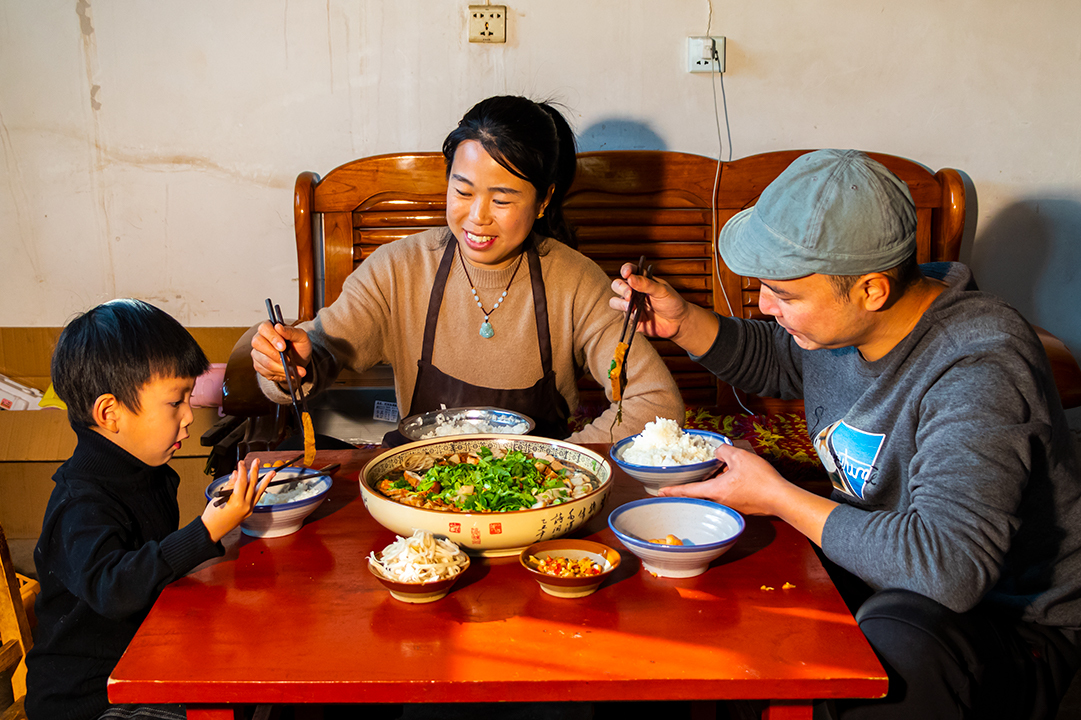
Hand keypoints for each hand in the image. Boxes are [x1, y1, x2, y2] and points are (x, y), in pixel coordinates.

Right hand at [201, 460, 272, 541]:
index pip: (242, 481)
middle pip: (252, 485)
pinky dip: (259, 490)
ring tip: (272, 472)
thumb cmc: (212, 516)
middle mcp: (245, 506)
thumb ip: (230, 486)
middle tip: (257, 462)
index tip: (241, 463)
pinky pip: (256, 498)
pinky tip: (262, 484)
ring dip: (265, 481)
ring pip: (259, 492)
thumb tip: (235, 475)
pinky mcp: (248, 512)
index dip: (242, 470)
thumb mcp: (219, 498)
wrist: (212, 530)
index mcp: (237, 502)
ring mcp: (248, 510)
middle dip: (255, 471)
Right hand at [250, 321, 311, 383]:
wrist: (300, 361)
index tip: (283, 347)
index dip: (272, 337)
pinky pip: (266, 371)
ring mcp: (257, 353)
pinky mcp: (259, 366)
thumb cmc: (299, 346)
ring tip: (293, 369)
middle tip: (286, 360)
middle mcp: (260, 339)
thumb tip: (279, 327)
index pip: (264, 328)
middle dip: (273, 353)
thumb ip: (291, 332)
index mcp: (269, 328)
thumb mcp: (301, 337)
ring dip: (281, 367)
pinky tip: (288, 373)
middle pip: (257, 343)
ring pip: (264, 361)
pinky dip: (280, 373)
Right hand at [609, 263, 718, 355]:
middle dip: (620, 288)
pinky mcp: (632, 319)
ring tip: (630, 306)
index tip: (626, 273)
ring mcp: (632, 305)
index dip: (626, 270)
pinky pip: (624, 317)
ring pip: (615, 301)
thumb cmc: (672, 302)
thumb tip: (630, 278)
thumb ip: (646, 284)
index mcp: (642, 280)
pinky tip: (638, 315)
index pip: (629, 270)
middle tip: (629, 294)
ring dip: (620, 302)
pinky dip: (629, 315)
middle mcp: (634, 292)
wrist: (678, 322)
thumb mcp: (662, 291)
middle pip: (617, 285)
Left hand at [660, 443, 836, 545]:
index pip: (688, 491)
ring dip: (711, 484)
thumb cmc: (762, 480)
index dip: (673, 490)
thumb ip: (724, 451)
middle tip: (681, 480)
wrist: (782, 498)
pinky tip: (732, 476)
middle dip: (692, 486)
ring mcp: (731, 506)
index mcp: (715, 491)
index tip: (660, 492)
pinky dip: (724, 486)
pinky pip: (726, 495)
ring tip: (716, 471)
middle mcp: (720, 502)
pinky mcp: (741, 506)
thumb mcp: (740, 457)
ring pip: (714, 494)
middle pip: (700, 494)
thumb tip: (719, 451)